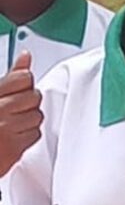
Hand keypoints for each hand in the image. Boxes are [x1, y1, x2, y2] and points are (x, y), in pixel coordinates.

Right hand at [0, 52, 42, 176]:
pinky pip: (34, 134)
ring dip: (28, 119)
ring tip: (11, 123)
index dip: (24, 82)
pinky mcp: (13, 148)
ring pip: (37, 116)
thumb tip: (26, 56)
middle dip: (27, 102)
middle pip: (34, 97)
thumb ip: (10, 78)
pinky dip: (27, 135)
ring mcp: (6, 129)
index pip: (22, 78)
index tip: (20, 86)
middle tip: (14, 108)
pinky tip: (13, 136)